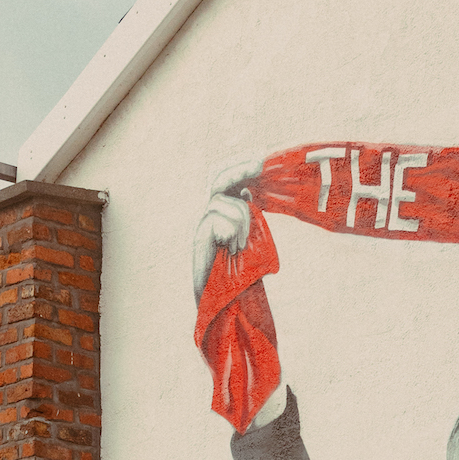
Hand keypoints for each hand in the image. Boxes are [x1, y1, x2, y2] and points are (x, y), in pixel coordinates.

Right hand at [191, 164, 262, 303]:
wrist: (220, 301)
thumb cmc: (236, 274)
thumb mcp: (248, 239)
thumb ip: (247, 218)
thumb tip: (248, 192)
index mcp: (220, 212)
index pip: (224, 177)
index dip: (239, 165)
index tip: (260, 158)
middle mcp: (208, 213)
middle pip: (217, 176)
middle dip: (238, 167)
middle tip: (258, 163)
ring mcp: (201, 223)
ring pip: (222, 199)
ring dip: (242, 217)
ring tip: (242, 242)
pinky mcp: (198, 236)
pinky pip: (218, 218)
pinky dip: (231, 230)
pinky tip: (232, 247)